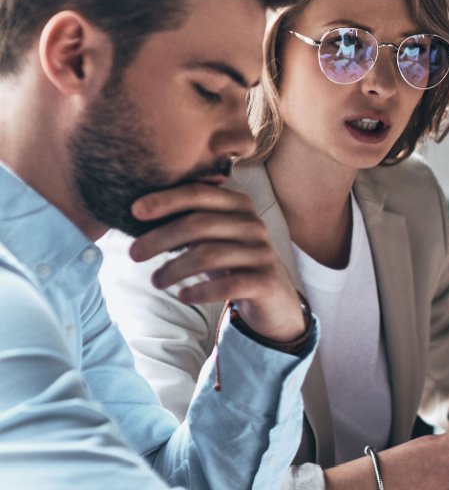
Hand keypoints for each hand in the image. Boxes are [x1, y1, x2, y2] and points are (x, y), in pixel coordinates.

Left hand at [127, 183, 307, 341]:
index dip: (166, 200)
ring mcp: (262, 253)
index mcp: (239, 205)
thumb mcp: (213, 236)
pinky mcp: (266, 281)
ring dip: (174, 269)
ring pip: (209, 255)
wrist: (273, 296)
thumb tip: (137, 212)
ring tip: (156, 281)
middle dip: (160, 238)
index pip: (199, 194)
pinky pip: (228, 285)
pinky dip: (200, 291)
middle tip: (134, 254)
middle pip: (199, 224)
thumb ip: (188, 220)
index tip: (134, 212)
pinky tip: (183, 296)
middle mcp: (253, 225)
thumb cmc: (232, 261)